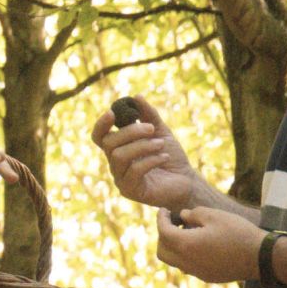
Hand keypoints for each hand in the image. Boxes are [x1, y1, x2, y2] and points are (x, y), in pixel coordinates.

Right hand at [93, 95, 202, 211]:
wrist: (186, 181)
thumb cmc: (172, 157)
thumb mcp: (162, 132)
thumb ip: (149, 116)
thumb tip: (137, 97)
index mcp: (119, 149)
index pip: (99, 137)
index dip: (101, 125)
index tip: (112, 113)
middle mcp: (115, 164)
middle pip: (109, 143)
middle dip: (130, 132)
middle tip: (152, 128)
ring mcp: (121, 178)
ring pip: (119, 156)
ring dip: (142, 146)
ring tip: (161, 144)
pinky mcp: (130, 191)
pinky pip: (133, 171)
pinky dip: (150, 160)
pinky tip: (164, 157)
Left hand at [152, 203, 262, 285]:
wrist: (261, 257)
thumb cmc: (239, 233)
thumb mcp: (215, 216)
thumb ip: (194, 214)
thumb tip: (183, 216)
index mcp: (186, 245)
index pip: (163, 232)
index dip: (160, 219)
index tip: (163, 210)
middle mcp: (187, 262)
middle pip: (161, 251)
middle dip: (163, 236)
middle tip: (173, 223)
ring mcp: (196, 272)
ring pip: (174, 261)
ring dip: (174, 246)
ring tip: (188, 232)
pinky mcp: (207, 277)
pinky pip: (188, 266)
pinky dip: (186, 254)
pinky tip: (200, 243)